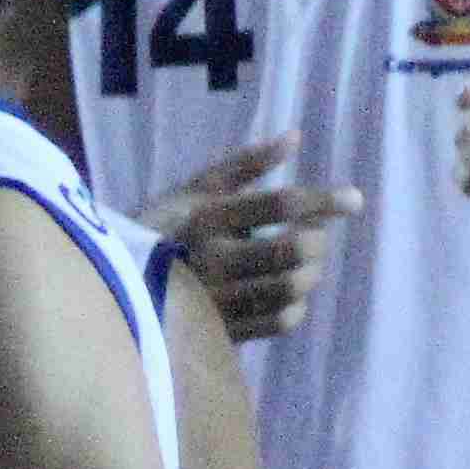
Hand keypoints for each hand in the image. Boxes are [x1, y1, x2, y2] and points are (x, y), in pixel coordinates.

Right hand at [132, 136, 361, 342]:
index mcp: (206, 217)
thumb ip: (245, 165)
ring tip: (302, 262)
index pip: (279, 205)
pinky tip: (284, 290)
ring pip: (292, 287)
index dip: (323, 200)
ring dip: (310, 271)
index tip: (354, 199)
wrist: (115, 284)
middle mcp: (213, 259)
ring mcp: (219, 299)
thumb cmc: (164, 227)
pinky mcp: (223, 332)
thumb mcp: (195, 189)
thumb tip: (295, 137)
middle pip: (294, 250)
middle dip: (317, 238)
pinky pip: (281, 321)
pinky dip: (295, 304)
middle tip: (314, 233)